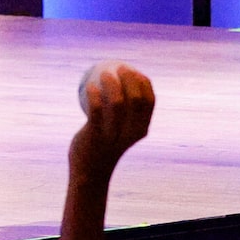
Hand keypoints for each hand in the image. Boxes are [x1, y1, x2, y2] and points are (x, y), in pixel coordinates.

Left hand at [71, 63, 154, 179]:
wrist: (91, 171)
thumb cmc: (106, 144)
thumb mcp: (122, 129)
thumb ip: (126, 111)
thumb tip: (123, 82)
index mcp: (141, 129)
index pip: (149, 101)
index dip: (144, 82)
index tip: (133, 70)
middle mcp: (131, 133)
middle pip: (136, 99)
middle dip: (130, 78)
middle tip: (119, 67)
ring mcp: (113, 134)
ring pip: (117, 103)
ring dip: (111, 84)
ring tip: (104, 73)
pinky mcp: (95, 136)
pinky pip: (95, 111)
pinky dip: (94, 95)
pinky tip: (89, 86)